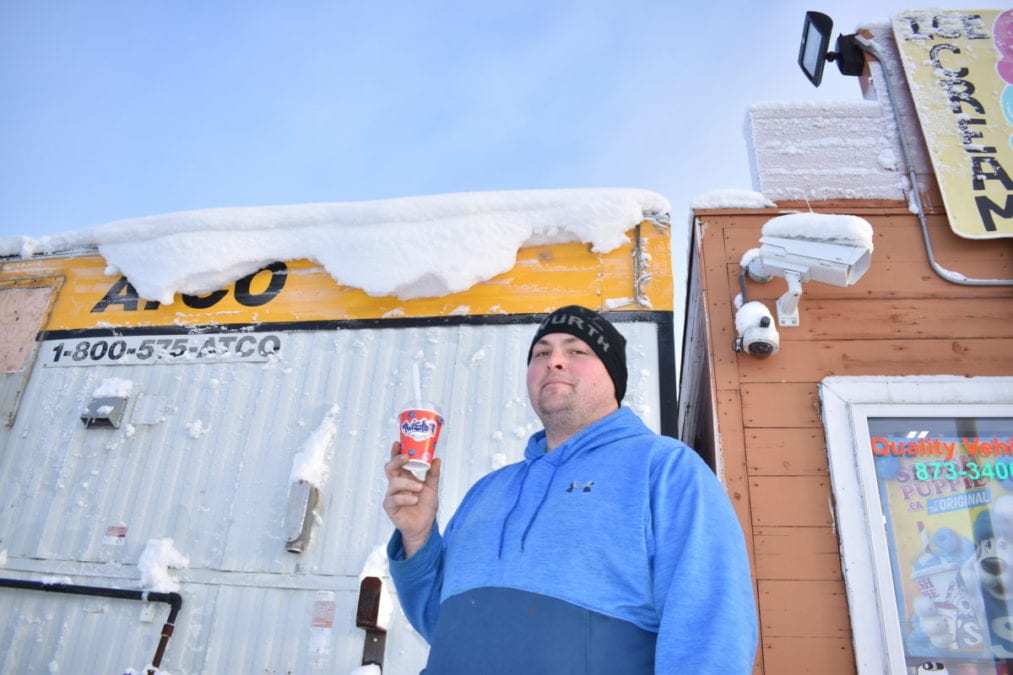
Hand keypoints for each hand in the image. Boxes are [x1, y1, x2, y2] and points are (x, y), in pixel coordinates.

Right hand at [382, 441, 440, 557]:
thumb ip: (433, 474)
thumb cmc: (425, 507)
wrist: (424, 527)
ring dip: (408, 484)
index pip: (397, 462)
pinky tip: (414, 500)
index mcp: (405, 477)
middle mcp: (396, 484)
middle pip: (390, 468)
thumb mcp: (432, 488)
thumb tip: (436, 459)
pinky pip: (394, 499)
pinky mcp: (390, 507)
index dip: (396, 452)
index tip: (398, 443)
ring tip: (419, 488)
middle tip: (406, 457)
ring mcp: (392, 495)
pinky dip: (405, 498)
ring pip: (394, 483)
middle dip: (396, 460)